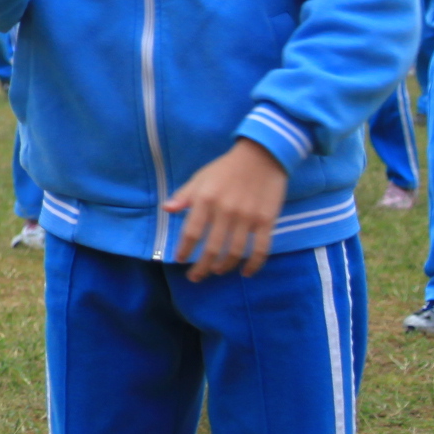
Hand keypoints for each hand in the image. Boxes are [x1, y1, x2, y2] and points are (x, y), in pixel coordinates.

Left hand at [166, 138, 287, 279]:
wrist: (262, 156)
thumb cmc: (225, 168)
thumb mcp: (200, 178)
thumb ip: (184, 196)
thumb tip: (166, 209)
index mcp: (206, 199)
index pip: (191, 232)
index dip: (184, 249)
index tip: (179, 260)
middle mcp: (225, 210)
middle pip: (212, 247)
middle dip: (202, 267)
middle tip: (195, 277)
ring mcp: (248, 217)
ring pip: (235, 251)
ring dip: (225, 266)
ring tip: (217, 272)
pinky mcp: (267, 220)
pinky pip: (261, 248)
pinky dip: (254, 264)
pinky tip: (246, 272)